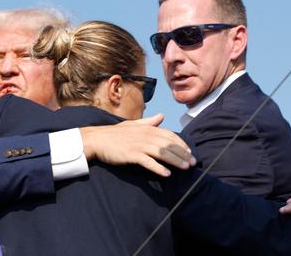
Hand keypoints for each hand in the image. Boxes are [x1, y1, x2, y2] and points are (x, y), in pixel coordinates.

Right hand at [81, 114, 195, 176]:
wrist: (98, 139)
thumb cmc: (115, 134)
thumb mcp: (133, 125)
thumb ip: (149, 122)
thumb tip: (162, 116)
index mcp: (147, 128)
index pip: (170, 135)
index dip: (181, 144)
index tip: (189, 152)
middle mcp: (146, 135)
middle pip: (169, 145)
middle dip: (183, 154)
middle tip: (193, 163)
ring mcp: (139, 145)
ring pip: (162, 153)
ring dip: (175, 161)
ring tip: (185, 168)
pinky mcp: (132, 154)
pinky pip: (148, 162)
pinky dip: (158, 168)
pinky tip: (167, 174)